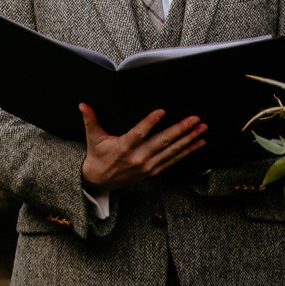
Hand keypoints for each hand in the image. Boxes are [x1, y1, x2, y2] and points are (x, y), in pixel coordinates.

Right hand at [78, 104, 205, 189]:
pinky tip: (198, 143)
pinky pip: (174, 160)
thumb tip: (82, 104)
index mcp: (124, 147)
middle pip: (163, 142)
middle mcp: (139, 157)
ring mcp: (148, 166)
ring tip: (202, 130)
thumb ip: (90, 119)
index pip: (139, 133)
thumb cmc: (98, 156)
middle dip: (181, 130)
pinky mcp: (154, 171)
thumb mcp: (93, 137)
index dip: (150, 122)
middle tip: (195, 119)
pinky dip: (187, 152)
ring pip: (172, 151)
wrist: (100, 181)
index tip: (162, 111)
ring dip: (189, 140)